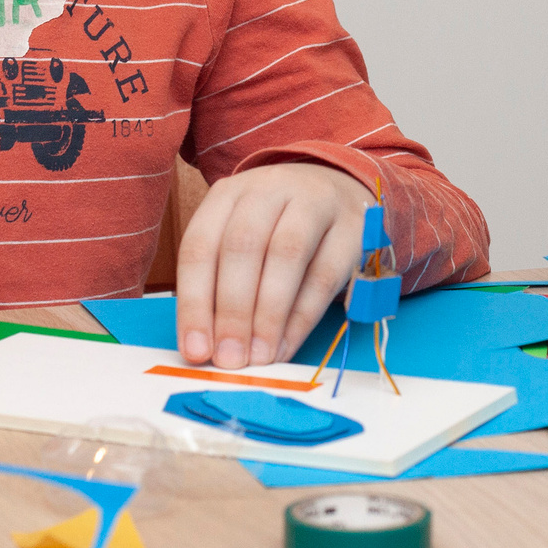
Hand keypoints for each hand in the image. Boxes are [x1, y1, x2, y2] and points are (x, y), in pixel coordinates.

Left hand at [174, 163, 372, 368]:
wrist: (342, 192)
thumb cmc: (278, 228)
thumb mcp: (240, 241)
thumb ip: (219, 286)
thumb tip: (204, 348)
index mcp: (229, 193)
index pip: (200, 245)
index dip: (194, 302)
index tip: (194, 351)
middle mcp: (269, 189)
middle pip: (242, 246)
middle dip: (232, 310)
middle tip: (229, 358)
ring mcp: (315, 202)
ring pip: (285, 254)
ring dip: (268, 314)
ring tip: (259, 357)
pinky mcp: (353, 226)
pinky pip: (325, 273)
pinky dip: (302, 317)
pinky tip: (287, 346)